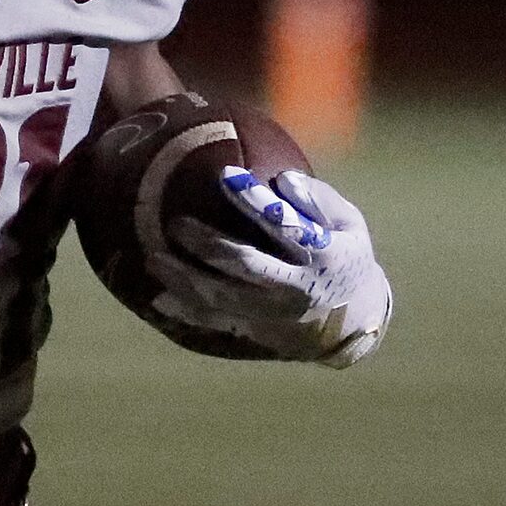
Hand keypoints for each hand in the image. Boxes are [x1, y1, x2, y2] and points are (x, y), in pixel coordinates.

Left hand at [147, 168, 390, 366]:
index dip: (255, 201)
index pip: (286, 226)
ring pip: (222, 298)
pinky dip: (185, 311)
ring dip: (184, 279)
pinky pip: (215, 322)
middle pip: (245, 265)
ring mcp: (272, 314)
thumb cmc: (345, 255)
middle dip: (208, 243)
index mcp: (323, 257)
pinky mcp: (255, 330)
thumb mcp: (351, 224)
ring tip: (153, 257)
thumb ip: (319, 200)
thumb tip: (284, 179)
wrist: (352, 320)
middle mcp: (295, 289)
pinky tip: (158, 297)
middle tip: (175, 222)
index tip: (226, 175)